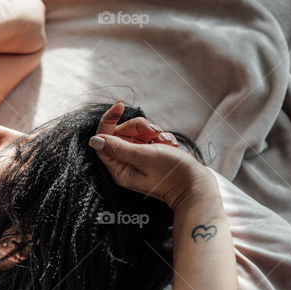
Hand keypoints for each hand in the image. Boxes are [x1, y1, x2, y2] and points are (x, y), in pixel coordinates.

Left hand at [89, 101, 208, 208]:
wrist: (195, 184)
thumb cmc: (170, 173)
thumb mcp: (143, 156)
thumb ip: (118, 147)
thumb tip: (94, 140)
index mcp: (118, 168)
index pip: (103, 139)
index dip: (109, 120)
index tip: (120, 105)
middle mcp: (125, 163)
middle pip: (121, 131)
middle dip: (139, 126)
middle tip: (155, 133)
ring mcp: (138, 157)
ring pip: (137, 131)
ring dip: (152, 131)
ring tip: (165, 141)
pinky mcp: (150, 153)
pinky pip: (149, 136)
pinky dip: (160, 136)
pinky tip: (170, 144)